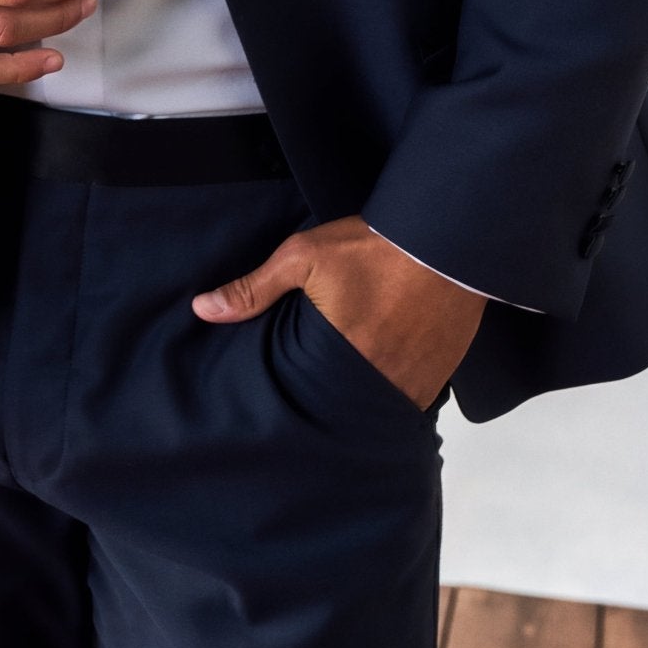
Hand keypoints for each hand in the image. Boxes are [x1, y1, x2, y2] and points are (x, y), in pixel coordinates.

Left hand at [191, 214, 485, 410]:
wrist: (445, 238)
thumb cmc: (373, 247)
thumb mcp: (303, 257)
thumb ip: (253, 288)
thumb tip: (202, 309)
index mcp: (339, 356)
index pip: (306, 398)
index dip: (294, 398)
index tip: (285, 394)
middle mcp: (378, 379)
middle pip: (342, 409)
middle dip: (327, 405)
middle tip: (314, 393)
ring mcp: (413, 382)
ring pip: (377, 408)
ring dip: (362, 401)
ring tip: (344, 390)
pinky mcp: (438, 376)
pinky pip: (411, 399)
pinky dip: (394, 392)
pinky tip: (382, 376)